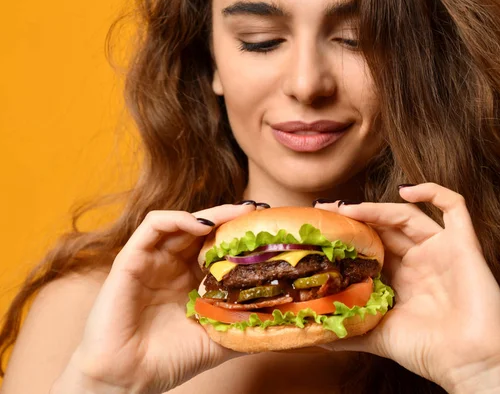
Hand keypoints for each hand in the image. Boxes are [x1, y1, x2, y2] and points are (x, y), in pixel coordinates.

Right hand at [55, 203, 256, 393]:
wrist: (129, 381)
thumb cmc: (170, 361)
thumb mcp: (218, 339)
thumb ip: (244, 326)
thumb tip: (282, 320)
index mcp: (191, 279)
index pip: (217, 245)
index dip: (239, 233)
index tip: (267, 227)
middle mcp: (172, 265)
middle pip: (203, 228)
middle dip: (231, 216)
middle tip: (257, 211)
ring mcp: (151, 260)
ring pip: (181, 222)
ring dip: (210, 213)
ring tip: (236, 214)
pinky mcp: (130, 260)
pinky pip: (151, 227)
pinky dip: (177, 219)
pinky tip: (201, 225)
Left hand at [315, 183, 499, 391]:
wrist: (471, 364)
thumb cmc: (429, 352)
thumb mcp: (380, 337)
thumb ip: (352, 331)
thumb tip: (317, 336)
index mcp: (401, 278)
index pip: (372, 245)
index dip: (349, 234)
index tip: (322, 227)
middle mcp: (419, 260)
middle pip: (384, 227)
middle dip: (356, 216)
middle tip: (327, 210)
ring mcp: (441, 249)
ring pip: (407, 215)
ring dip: (378, 208)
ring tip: (349, 208)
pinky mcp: (464, 244)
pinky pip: (455, 207)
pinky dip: (433, 192)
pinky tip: (406, 191)